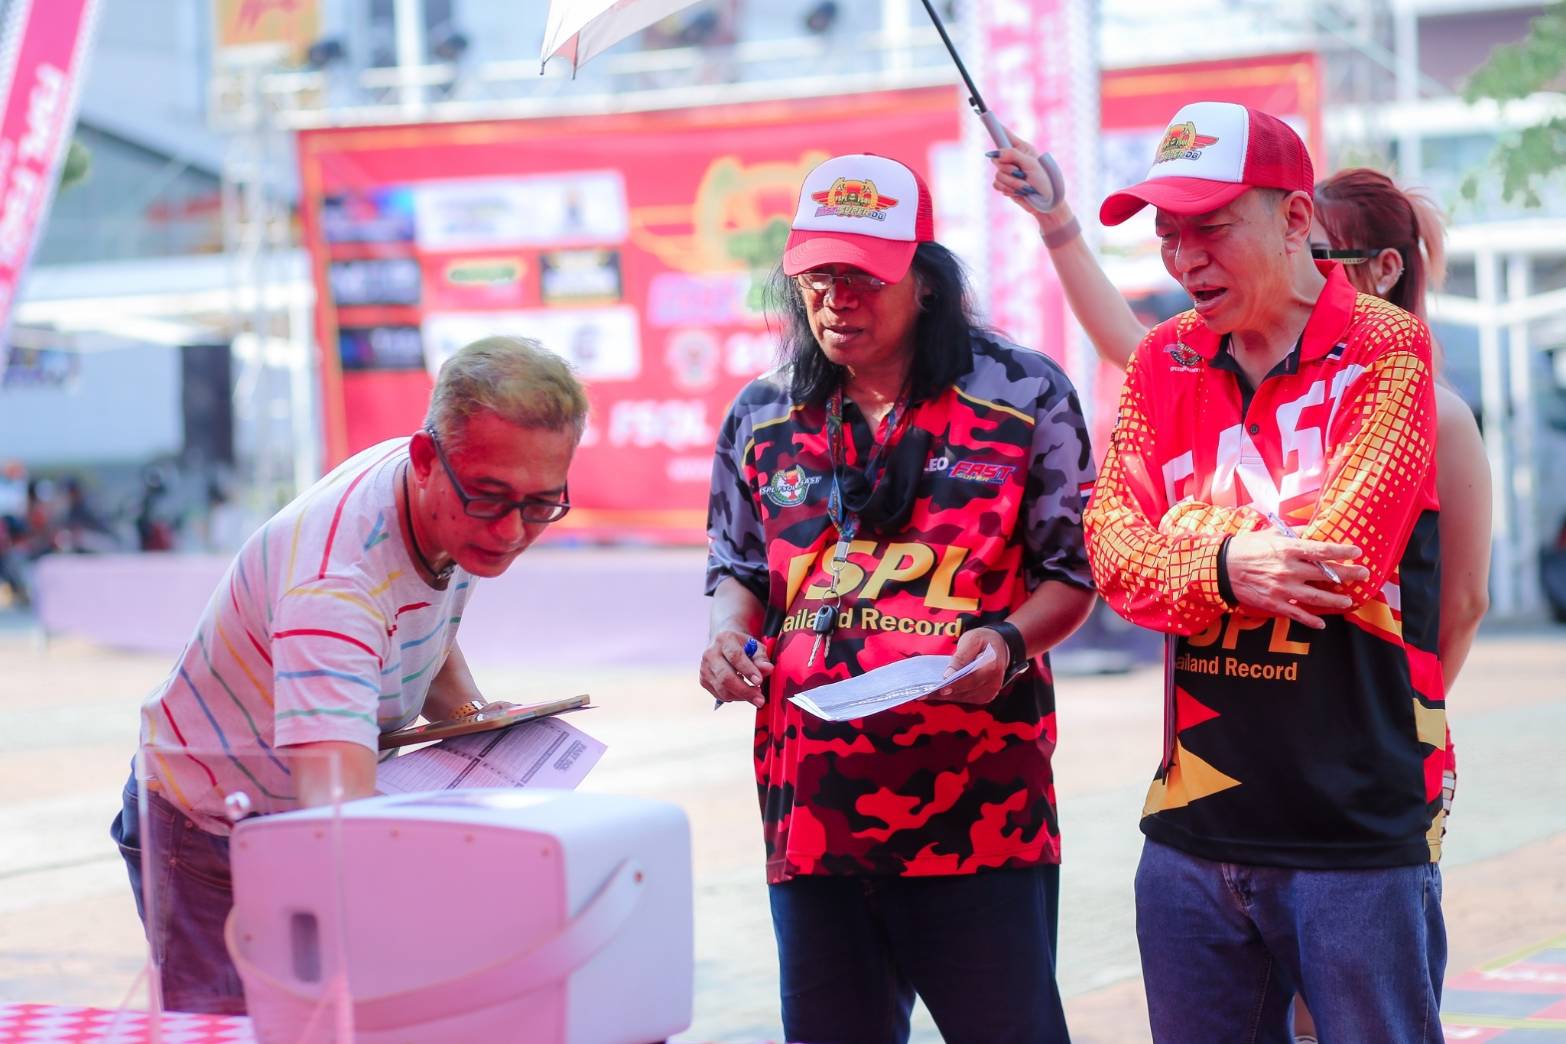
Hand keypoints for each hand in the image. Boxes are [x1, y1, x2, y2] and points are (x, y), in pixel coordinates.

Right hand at [699, 629, 771, 707]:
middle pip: (725, 677)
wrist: (724, 645)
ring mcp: (704, 668)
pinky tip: (742, 691)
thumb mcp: (755, 647)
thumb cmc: (742, 646)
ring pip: (722, 690)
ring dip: (741, 697)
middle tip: (760, 700)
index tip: (760, 682)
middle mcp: (710, 653)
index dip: (748, 670)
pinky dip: (734, 697)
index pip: (735, 656)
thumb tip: (768, 669)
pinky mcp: (703, 680)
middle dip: (745, 691)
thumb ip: (761, 658)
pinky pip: (720, 695)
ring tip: (754, 695)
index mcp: (724, 640)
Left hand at [928, 628, 1008, 704]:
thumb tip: (948, 674)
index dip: (955, 684)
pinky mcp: (984, 697)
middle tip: (924, 693)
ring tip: (925, 694)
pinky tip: (936, 693)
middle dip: (944, 692)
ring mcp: (989, 692)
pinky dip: (951, 696)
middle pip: (965, 690)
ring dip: (944, 696)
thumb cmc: (984, 640)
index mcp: (992, 666)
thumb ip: (961, 656)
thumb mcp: (972, 640)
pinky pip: (964, 698)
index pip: (972, 678)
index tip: (940, 687)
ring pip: (963, 697)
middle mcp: (993, 683)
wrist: (999, 647)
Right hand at [986, 129, 1071, 231]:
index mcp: (1022, 149)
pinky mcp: (1005, 185)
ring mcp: (1009, 172)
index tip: (984, 115)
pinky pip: (997, 184)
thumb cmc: (1046, 182)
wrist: (1047, 204)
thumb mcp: (1032, 165)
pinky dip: (1007, 189)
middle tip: (1021, 173)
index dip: (995, 127)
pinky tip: (1019, 192)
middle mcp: (1014, 159)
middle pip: (997, 157)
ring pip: (997, 174)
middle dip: (1008, 168)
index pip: (1005, 135)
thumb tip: (995, 153)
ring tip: (1025, 187)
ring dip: (1011, 182)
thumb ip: (1013, 156)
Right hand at [1224, 531, 1370, 628]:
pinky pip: (1297, 614)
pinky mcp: (1274, 603)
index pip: (1322, 550)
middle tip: (1363, 574)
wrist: (1220, 567)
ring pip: (1317, 596)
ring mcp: (1283, 588)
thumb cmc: (1245, 547)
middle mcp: (1289, 569)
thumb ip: (1291, 532)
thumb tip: (1310, 530)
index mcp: (1288, 549)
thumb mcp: (1268, 533)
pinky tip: (1322, 624)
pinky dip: (1311, 621)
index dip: (1342, 551)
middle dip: (1348, 574)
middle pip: (1326, 573)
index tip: (1357, 552)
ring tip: (1347, 601)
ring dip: (1335, 600)